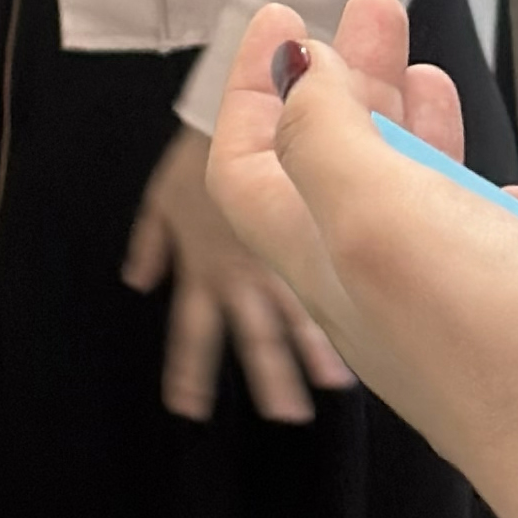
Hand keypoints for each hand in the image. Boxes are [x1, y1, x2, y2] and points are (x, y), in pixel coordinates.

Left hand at [129, 119, 353, 422]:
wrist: (239, 99)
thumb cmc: (199, 144)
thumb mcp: (164, 194)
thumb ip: (152, 240)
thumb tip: (138, 277)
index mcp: (204, 269)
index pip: (192, 333)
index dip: (189, 373)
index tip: (189, 409)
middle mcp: (246, 273)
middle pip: (255, 338)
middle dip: (269, 380)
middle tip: (284, 418)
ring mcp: (285, 257)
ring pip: (304, 314)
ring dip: (318, 352)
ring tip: (336, 386)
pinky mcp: (319, 231)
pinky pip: (341, 271)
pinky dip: (357, 297)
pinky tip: (379, 320)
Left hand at [207, 0, 517, 517]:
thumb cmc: (499, 345)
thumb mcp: (382, 215)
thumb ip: (326, 139)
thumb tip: (295, 74)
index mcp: (325, 265)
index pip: (248, 171)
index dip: (249, 92)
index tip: (281, 14)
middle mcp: (378, 293)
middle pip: (332, 173)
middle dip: (342, 84)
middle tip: (376, 7)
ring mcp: (454, 315)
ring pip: (412, 204)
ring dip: (413, 128)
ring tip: (431, 68)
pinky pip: (488, 252)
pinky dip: (484, 199)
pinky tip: (504, 181)